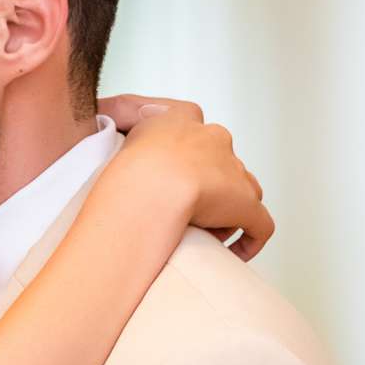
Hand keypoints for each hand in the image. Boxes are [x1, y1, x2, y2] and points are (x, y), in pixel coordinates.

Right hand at [98, 96, 272, 260]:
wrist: (149, 185)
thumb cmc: (123, 168)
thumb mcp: (114, 131)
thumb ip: (116, 117)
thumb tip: (103, 110)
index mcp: (182, 119)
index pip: (195, 130)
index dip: (190, 157)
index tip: (175, 179)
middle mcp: (214, 138)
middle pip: (221, 162)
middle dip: (210, 188)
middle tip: (183, 213)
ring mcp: (234, 171)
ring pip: (243, 191)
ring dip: (227, 212)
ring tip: (203, 234)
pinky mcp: (246, 204)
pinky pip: (260, 226)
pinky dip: (250, 240)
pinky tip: (233, 253)